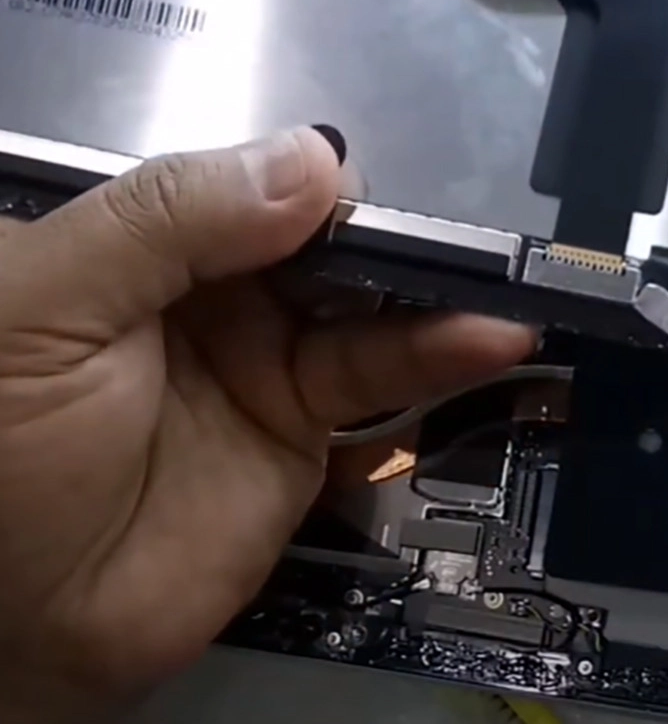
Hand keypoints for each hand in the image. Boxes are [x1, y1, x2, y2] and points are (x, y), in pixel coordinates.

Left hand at [0, 128, 534, 721]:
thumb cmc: (0, 447)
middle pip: (315, 236)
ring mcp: (265, 353)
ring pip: (362, 299)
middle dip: (379, 232)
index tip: (347, 200)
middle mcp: (210, 285)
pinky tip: (492, 335)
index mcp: (142, 239)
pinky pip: (379, 374)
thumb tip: (313, 159)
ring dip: (432, 286)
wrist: (17, 626)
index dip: (301, 181)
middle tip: (448, 244)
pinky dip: (442, 353)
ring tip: (499, 279)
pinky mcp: (306, 422)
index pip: (243, 182)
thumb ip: (170, 219)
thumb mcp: (49, 305)